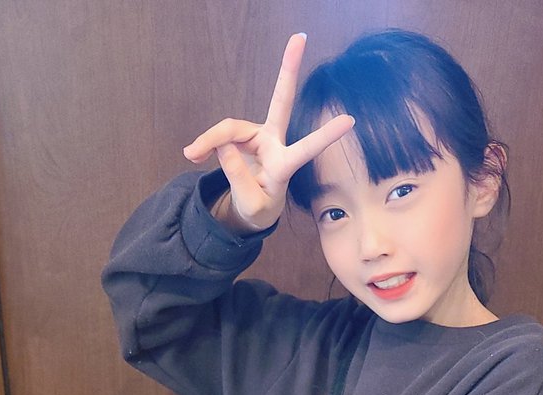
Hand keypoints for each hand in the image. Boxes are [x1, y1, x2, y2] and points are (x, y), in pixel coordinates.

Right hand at [182, 33, 355, 230]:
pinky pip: (220, 135)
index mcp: (285, 166)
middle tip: (300, 36)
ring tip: (191, 155)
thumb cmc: (257, 209)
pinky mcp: (242, 135)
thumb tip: (224, 146)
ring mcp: (258, 136)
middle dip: (288, 70)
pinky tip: (194, 155)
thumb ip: (238, 178)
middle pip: (280, 102)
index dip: (326, 136)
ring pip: (230, 129)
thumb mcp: (249, 205)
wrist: (250, 209)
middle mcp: (274, 143)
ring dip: (208, 140)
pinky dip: (205, 144)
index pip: (307, 149)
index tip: (350, 121)